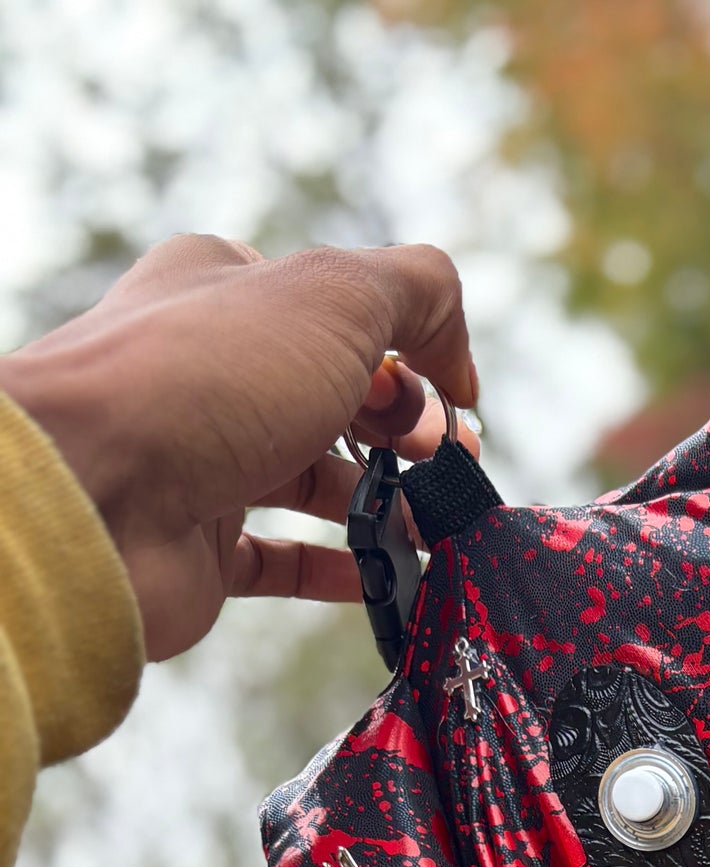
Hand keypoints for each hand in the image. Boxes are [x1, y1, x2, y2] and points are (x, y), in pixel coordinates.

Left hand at [0, 233, 478, 659]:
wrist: (94, 494)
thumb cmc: (211, 377)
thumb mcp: (334, 296)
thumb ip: (415, 292)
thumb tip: (456, 349)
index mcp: (228, 287)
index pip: (337, 308)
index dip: (409, 347)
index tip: (457, 396)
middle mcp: (212, 367)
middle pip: (335, 396)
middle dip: (409, 430)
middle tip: (457, 465)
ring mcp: (203, 459)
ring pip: (315, 481)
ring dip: (389, 503)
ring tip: (441, 528)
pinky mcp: (198, 545)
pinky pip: (283, 560)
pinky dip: (343, 571)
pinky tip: (393, 578)